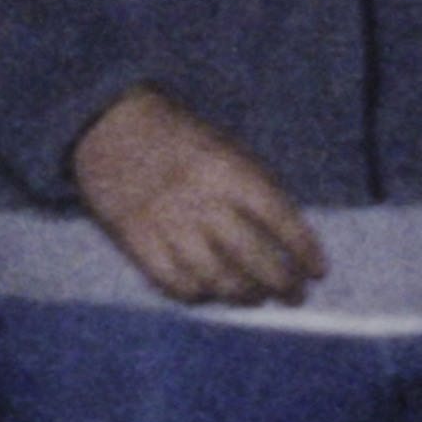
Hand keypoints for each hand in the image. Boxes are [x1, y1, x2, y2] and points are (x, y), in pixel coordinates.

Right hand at [64, 88, 329, 306]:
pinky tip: (209, 292)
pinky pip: (175, 284)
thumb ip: (252, 189)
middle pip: (254, 259)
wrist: (106, 124)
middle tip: (294, 295)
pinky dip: (197, 296)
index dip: (304, 251)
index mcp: (228, 170)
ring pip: (218, 280)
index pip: (280, 220)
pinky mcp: (136, 241)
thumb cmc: (176, 136)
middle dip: (283, 284)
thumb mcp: (223, 147)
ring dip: (245, 296)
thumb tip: (285, 243)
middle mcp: (201, 201)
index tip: (316, 270)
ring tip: (255, 297)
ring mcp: (167, 224)